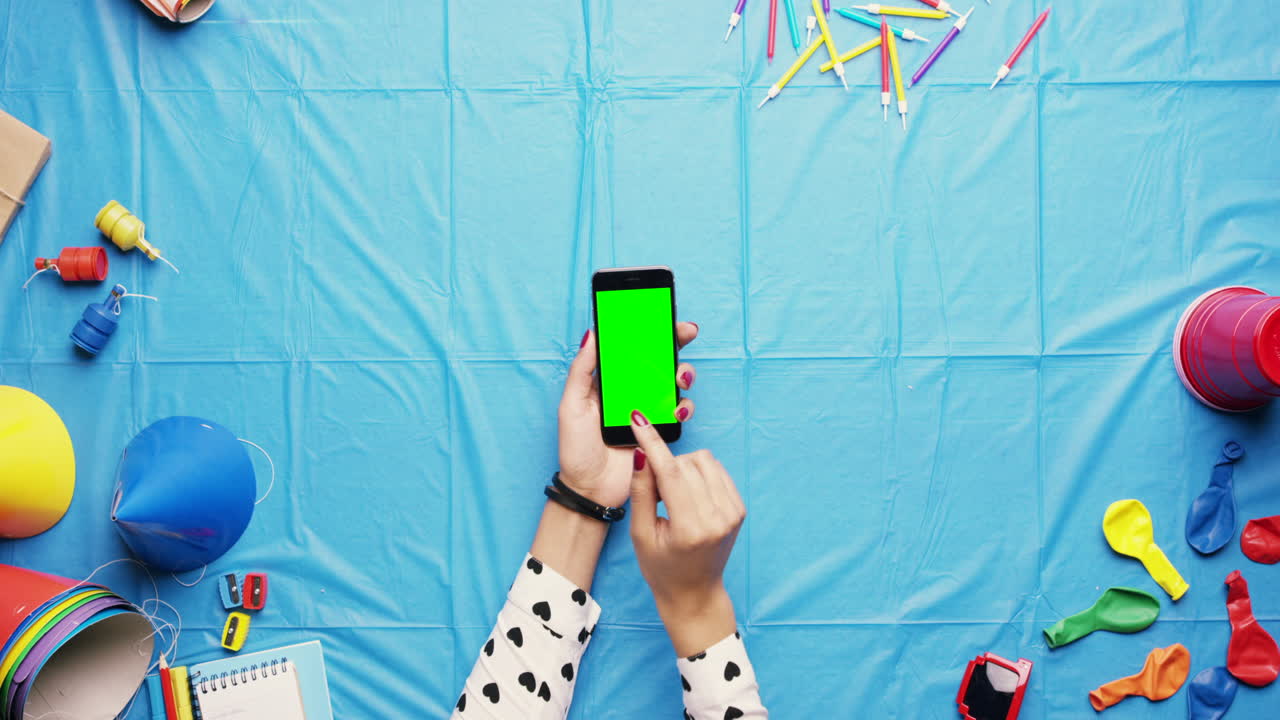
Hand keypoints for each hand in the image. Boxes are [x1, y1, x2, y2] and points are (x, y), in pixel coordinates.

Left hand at [557, 322, 699, 506]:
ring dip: (683, 373)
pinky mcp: (661, 429)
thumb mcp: (571, 406)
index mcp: (610, 381)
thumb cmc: (576, 448)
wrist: (591, 489)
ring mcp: (649, 410)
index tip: (662, 315)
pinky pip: (680, 411)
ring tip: (678, 378)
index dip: (649, 330)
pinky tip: (676, 409)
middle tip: (685, 333)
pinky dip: (684, 405)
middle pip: (660, 359)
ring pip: (675, 382)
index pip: (632, 348)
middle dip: (676, 343)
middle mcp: (633, 391)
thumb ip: (582, 370)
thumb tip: (591, 333)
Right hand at [628, 411, 744, 656]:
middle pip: (687, 463)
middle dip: (665, 466)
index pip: (671, 473)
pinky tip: (689, 495)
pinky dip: (699, 473)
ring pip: (704, 461)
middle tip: (655, 491)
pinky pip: (717, 470)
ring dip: (683, 467)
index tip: (638, 420)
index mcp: (690, 528)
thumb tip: (642, 454)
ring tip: (673, 495)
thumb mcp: (641, 534)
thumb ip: (642, 492)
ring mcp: (733, 513)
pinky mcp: (739, 509)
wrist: (695, 593)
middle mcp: (717, 518)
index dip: (653, 443)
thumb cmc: (662, 568)